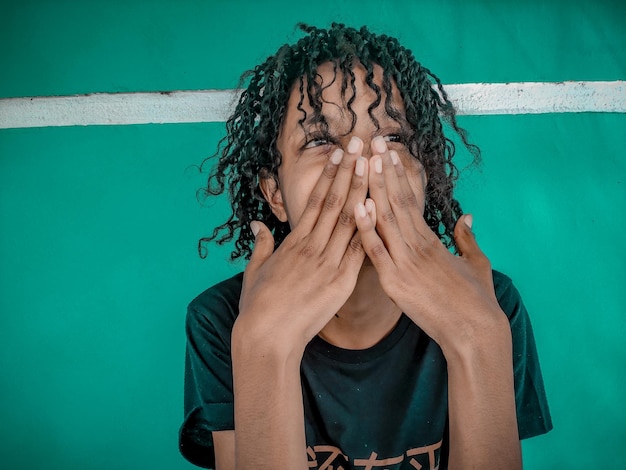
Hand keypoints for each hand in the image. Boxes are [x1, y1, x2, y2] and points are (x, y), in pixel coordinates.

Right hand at [237, 139, 368, 351]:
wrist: (268, 337)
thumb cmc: (258, 306)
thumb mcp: (255, 271)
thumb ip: (261, 246)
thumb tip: (258, 226)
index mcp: (293, 243)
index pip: (315, 201)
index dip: (329, 176)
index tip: (338, 154)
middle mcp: (312, 248)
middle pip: (335, 203)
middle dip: (349, 172)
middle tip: (360, 145)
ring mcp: (328, 264)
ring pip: (349, 221)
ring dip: (362, 191)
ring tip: (372, 166)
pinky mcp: (341, 283)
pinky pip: (359, 251)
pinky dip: (370, 230)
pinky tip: (380, 209)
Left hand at [354, 137, 504, 351]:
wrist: (475, 332)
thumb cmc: (477, 301)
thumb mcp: (476, 263)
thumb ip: (467, 238)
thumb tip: (467, 217)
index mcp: (432, 241)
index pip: (411, 201)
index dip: (398, 176)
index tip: (387, 154)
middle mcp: (417, 246)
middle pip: (396, 202)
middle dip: (382, 171)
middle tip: (372, 143)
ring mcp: (405, 263)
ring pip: (386, 219)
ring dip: (372, 189)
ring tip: (362, 161)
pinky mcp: (396, 283)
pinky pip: (376, 251)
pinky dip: (366, 228)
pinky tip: (357, 205)